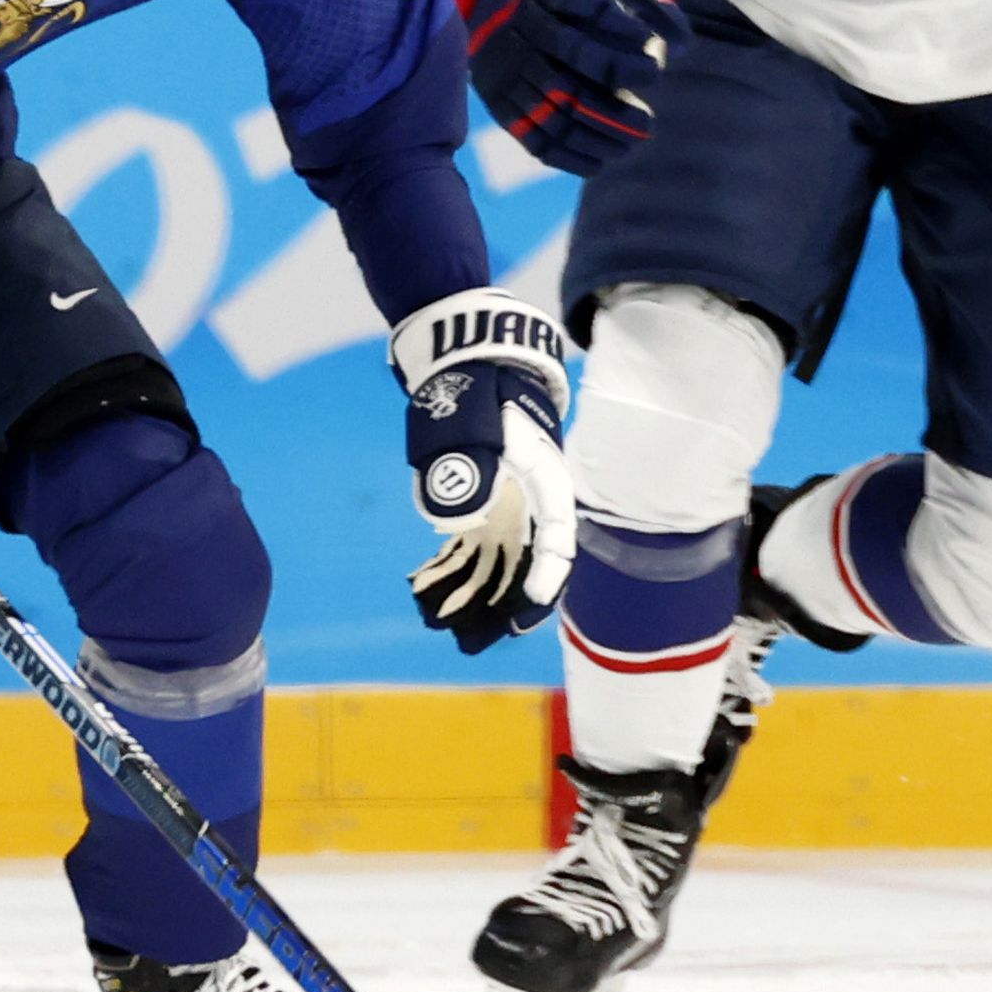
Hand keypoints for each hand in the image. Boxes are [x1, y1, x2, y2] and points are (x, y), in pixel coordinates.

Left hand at [390, 286, 575, 654]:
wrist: (472, 356)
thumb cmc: (478, 390)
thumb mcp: (474, 425)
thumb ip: (466, 470)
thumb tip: (455, 523)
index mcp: (547, 480)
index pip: (557, 539)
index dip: (545, 578)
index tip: (528, 609)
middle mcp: (534, 496)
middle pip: (530, 557)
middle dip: (512, 599)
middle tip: (488, 635)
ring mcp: (510, 497)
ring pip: (503, 555)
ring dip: (483, 590)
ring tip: (455, 624)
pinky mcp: (484, 495)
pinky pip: (477, 539)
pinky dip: (460, 566)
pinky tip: (434, 586)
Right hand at [442, 0, 681, 176]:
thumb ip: (644, 0)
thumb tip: (682, 44)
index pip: (591, 13)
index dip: (624, 41)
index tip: (655, 66)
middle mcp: (526, 25)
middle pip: (571, 71)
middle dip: (613, 101)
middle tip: (648, 121)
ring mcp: (508, 65)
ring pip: (553, 108)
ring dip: (597, 135)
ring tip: (632, 144)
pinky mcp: (497, 96)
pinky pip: (530, 134)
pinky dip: (567, 155)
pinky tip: (599, 162)